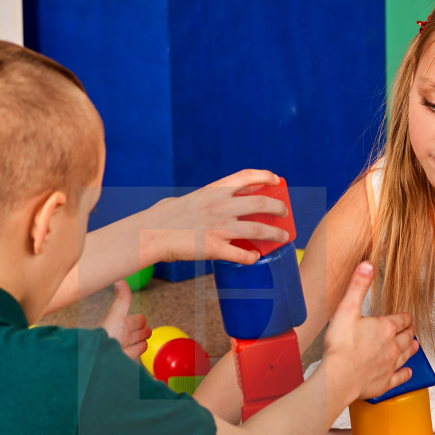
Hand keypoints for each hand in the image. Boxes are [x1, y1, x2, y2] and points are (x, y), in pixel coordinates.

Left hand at [98, 280, 150, 361]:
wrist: (99, 360)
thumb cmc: (104, 337)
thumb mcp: (115, 315)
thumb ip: (121, 300)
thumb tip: (120, 280)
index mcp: (116, 325)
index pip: (130, 321)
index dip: (137, 320)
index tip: (142, 318)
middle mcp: (118, 337)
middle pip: (133, 333)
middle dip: (140, 331)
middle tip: (147, 330)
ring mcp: (121, 349)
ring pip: (134, 344)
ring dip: (140, 342)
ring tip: (145, 341)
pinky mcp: (124, 360)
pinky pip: (135, 355)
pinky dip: (139, 352)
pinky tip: (141, 351)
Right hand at [145, 169, 289, 264]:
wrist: (150, 233)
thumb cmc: (162, 216)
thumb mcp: (186, 199)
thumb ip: (202, 200)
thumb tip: (204, 203)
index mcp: (214, 191)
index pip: (247, 176)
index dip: (266, 176)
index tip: (277, 180)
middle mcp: (221, 206)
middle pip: (262, 203)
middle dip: (279, 208)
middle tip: (284, 214)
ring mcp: (219, 227)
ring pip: (259, 230)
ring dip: (276, 234)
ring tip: (283, 237)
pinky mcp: (215, 247)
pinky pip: (242, 254)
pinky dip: (252, 257)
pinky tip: (255, 258)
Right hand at [321, 262, 417, 402]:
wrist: (338, 377)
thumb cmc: (341, 346)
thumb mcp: (347, 309)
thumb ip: (358, 286)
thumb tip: (367, 266)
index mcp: (385, 328)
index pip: (402, 319)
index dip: (405, 317)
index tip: (406, 316)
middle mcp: (392, 346)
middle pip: (406, 337)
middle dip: (409, 332)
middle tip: (411, 330)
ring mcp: (390, 365)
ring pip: (406, 355)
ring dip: (411, 349)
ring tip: (414, 346)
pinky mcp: (385, 382)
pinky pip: (399, 378)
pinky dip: (405, 374)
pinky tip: (407, 372)